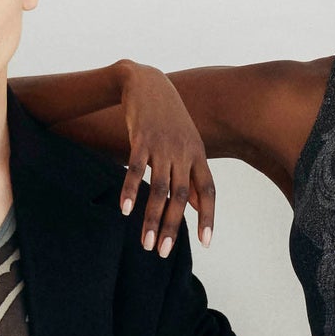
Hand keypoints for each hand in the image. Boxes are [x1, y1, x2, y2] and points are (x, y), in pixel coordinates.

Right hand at [118, 62, 214, 256]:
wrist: (146, 82)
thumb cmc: (168, 118)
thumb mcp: (187, 145)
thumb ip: (192, 176)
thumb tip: (197, 206)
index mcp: (198, 156)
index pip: (208, 192)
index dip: (209, 217)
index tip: (206, 244)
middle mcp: (183, 152)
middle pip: (181, 196)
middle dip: (173, 227)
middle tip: (163, 253)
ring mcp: (162, 145)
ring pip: (159, 188)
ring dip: (152, 218)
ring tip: (146, 243)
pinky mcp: (141, 138)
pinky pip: (137, 168)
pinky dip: (131, 190)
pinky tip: (125, 210)